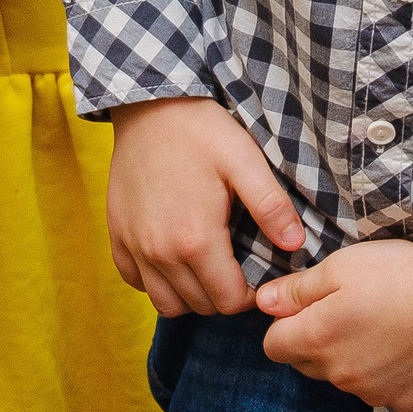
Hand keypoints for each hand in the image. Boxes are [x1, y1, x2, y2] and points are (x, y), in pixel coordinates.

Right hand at [107, 96, 303, 316]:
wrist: (148, 106)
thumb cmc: (200, 130)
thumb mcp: (245, 160)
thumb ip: (271, 206)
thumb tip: (296, 245)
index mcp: (196, 239)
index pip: (229, 300)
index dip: (250, 294)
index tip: (259, 274)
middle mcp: (160, 253)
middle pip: (200, 305)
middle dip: (224, 296)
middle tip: (238, 268)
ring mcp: (134, 247)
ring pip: (166, 304)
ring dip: (191, 295)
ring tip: (208, 267)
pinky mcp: (116, 236)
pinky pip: (135, 282)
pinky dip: (156, 281)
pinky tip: (174, 257)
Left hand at [257, 240, 412, 411]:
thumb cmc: (399, 276)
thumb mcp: (340, 266)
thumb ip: (296, 289)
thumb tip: (263, 301)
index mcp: (317, 339)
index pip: (273, 345)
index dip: (285, 323)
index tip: (309, 305)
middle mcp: (339, 374)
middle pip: (307, 363)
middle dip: (316, 339)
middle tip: (348, 307)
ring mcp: (371, 392)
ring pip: (344, 376)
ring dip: (351, 355)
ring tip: (382, 321)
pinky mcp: (402, 400)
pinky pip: (380, 389)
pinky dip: (385, 371)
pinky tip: (403, 343)